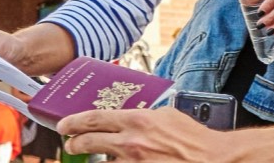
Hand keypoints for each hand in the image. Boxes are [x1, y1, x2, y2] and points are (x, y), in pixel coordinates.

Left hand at [59, 107, 234, 162]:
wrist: (209, 159)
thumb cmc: (192, 138)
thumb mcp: (168, 115)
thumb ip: (146, 115)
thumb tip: (130, 116)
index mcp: (137, 120)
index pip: (95, 118)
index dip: (74, 121)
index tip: (64, 125)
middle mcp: (130, 143)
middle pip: (88, 142)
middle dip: (74, 144)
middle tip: (71, 144)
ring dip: (91, 162)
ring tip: (89, 160)